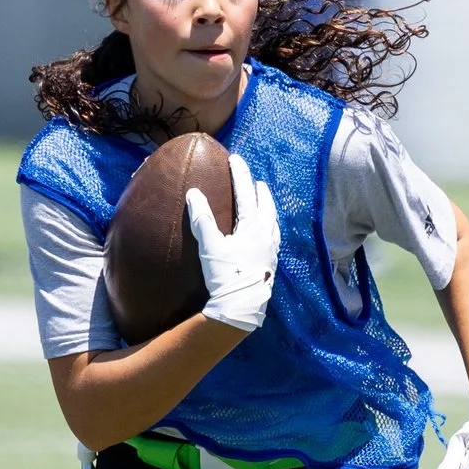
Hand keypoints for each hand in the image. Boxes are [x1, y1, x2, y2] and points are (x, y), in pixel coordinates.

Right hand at [187, 152, 280, 331]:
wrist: (241, 309)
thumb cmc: (225, 277)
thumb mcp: (210, 247)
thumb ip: (202, 219)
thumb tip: (194, 193)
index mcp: (253, 227)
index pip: (246, 193)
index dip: (240, 174)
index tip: (235, 159)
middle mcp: (266, 236)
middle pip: (266, 206)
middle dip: (260, 191)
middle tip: (256, 181)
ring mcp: (271, 251)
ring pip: (273, 223)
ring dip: (268, 210)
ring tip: (264, 205)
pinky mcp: (270, 265)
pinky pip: (274, 239)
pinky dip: (270, 229)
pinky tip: (266, 236)